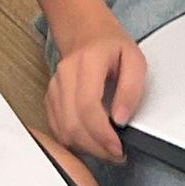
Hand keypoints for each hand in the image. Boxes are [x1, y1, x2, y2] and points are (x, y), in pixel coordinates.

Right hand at [47, 25, 144, 164]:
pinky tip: (90, 141)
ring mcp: (54, 87)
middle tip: (116, 154)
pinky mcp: (50, 99)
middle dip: (96, 147)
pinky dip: (74, 142)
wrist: (85, 31)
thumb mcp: (135, 59)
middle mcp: (65, 75)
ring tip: (106, 148)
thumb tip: (121, 119)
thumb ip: (131, 89)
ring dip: (85, 148)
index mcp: (87, 61)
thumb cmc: (110, 45)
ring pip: (63, 131)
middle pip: (72, 124)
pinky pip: (57, 129)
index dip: (102, 134)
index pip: (88, 106)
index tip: (118, 148)